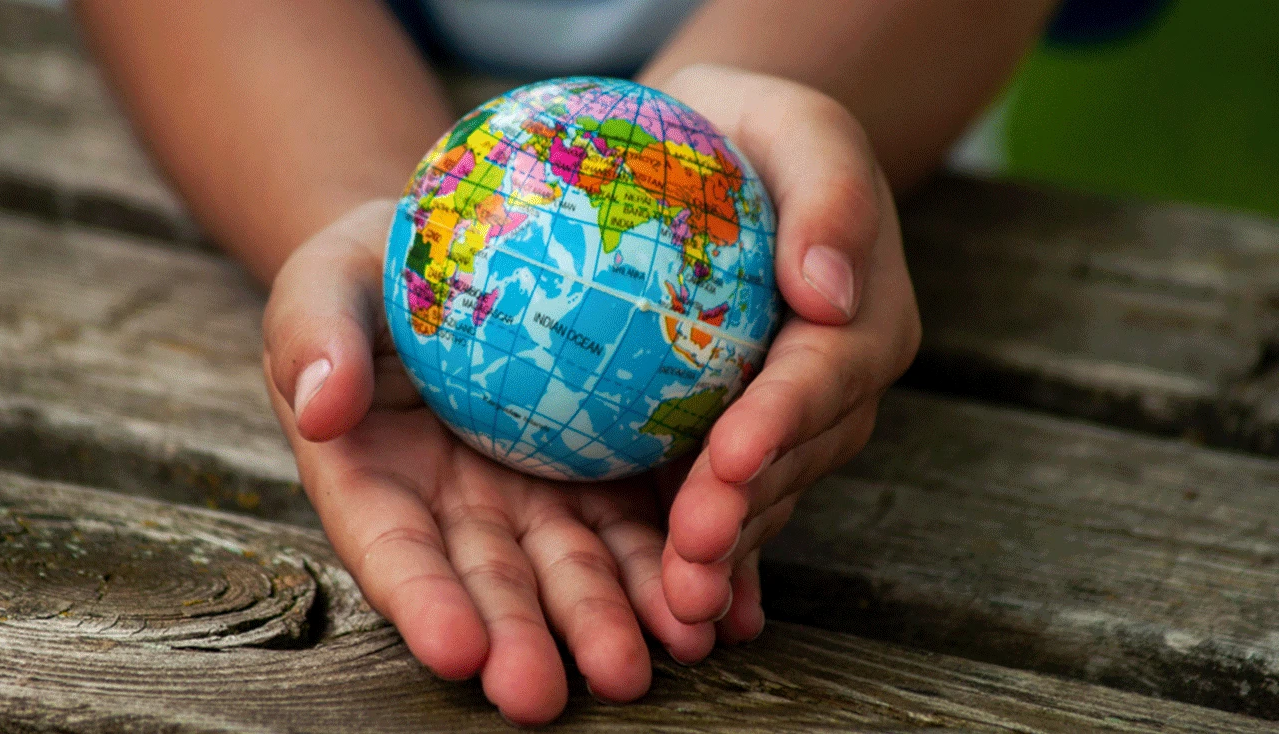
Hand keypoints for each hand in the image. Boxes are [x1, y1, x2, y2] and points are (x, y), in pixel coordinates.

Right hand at [261, 203, 716, 725]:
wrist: (461, 248)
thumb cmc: (373, 268)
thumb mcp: (325, 283)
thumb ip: (313, 336)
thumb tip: (320, 407)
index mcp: (380, 481)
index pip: (395, 549)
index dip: (423, 601)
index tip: (456, 649)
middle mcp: (464, 509)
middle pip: (497, 581)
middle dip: (523, 639)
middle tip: (548, 695)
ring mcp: (542, 495)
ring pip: (582, 564)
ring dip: (614, 618)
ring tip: (652, 660)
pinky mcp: (610, 470)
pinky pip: (649, 518)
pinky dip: (683, 561)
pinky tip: (723, 603)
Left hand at [647, 66, 920, 638]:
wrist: (723, 161)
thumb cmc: (758, 133)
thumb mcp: (800, 128)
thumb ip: (831, 196)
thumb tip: (830, 291)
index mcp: (866, 316)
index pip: (823, 374)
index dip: (779, 422)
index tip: (726, 459)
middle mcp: (839, 386)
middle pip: (796, 456)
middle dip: (746, 512)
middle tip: (690, 557)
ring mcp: (794, 425)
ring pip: (765, 496)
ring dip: (723, 553)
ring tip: (674, 606)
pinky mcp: (744, 443)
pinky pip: (729, 502)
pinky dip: (710, 555)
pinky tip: (673, 606)